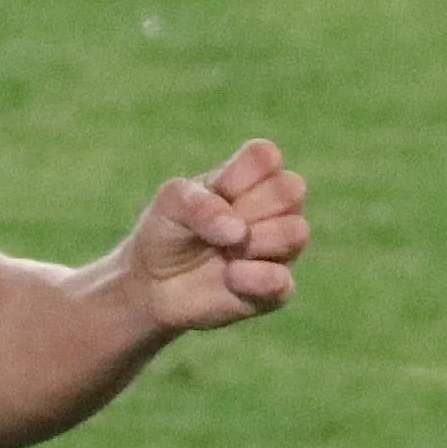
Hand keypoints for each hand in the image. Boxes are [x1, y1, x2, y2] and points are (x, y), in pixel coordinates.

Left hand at [118, 139, 309, 329]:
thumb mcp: (170, 204)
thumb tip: (239, 232)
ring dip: (257, 240)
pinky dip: (256, 277)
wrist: (150, 283)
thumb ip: (199, 204)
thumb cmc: (166, 232)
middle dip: (250, 207)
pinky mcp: (273, 290)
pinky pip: (283, 281)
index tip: (215, 191)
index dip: (240, 174)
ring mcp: (278, 249)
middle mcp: (274, 210)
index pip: (266, 156)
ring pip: (297, 232)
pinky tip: (230, 277)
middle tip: (219, 226)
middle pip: (291, 189)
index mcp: (250, 178)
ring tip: (226, 252)